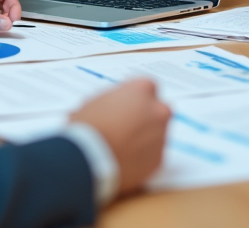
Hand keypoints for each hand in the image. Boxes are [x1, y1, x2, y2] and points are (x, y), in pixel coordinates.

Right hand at [71, 79, 170, 196]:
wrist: (88, 158)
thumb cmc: (89, 127)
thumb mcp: (97, 101)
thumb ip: (117, 100)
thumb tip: (118, 107)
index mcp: (142, 90)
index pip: (148, 88)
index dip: (136, 98)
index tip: (127, 107)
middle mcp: (157, 111)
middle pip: (158, 110)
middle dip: (147, 117)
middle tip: (127, 126)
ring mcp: (160, 136)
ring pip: (157, 134)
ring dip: (144, 138)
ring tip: (121, 146)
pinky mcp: (158, 159)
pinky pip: (152, 155)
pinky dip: (142, 157)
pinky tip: (124, 159)